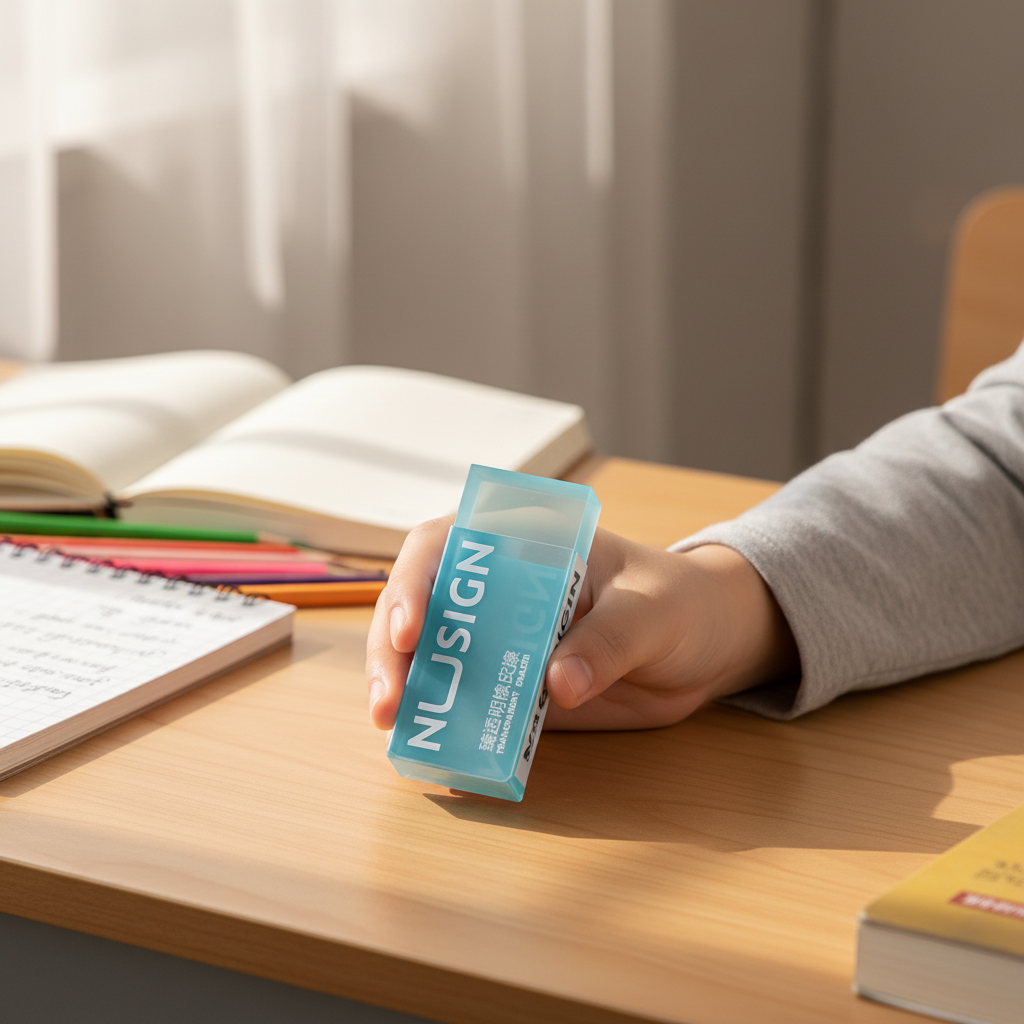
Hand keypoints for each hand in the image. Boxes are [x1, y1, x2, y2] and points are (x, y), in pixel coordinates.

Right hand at [366, 518, 798, 730]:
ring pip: (432, 662)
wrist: (705, 647)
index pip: (445, 546)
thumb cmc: (678, 601)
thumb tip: (557, 684)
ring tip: (401, 734)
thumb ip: (609, 640)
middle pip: (419, 609)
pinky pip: (470, 709)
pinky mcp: (512, 689)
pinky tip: (439, 756)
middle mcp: (496, 589)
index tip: (411, 629)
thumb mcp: (653, 610)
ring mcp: (500, 642)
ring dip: (411, 696)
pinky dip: (450, 731)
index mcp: (522, 542)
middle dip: (394, 653)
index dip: (414, 582)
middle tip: (390, 703)